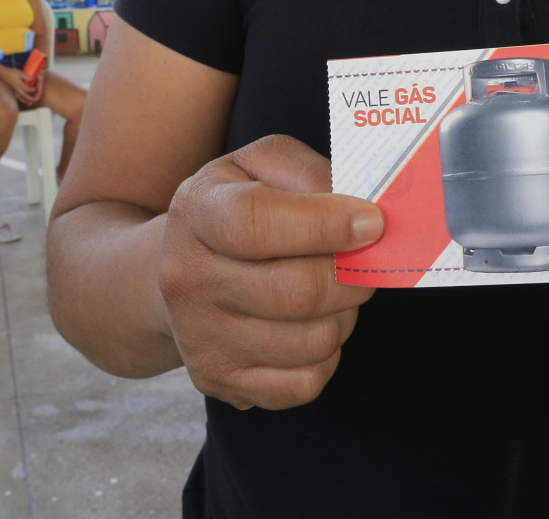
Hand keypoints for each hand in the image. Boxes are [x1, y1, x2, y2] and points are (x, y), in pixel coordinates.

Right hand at [0, 64, 32, 100]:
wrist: (3, 73)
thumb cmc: (11, 72)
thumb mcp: (20, 73)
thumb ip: (26, 77)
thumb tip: (32, 79)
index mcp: (19, 84)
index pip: (27, 89)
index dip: (32, 89)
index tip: (35, 89)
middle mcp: (17, 88)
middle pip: (24, 95)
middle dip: (29, 98)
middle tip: (34, 100)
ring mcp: (14, 89)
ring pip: (20, 96)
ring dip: (24, 100)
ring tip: (28, 103)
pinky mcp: (12, 89)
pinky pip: (17, 95)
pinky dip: (20, 98)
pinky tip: (22, 99)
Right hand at [159, 135, 381, 410]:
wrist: (177, 270)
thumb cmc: (238, 207)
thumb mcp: (262, 165)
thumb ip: (310, 174)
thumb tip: (359, 212)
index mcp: (196, 210)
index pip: (255, 223)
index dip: (325, 224)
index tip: (371, 223)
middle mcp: (186, 278)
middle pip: (296, 293)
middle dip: (352, 277)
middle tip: (365, 261)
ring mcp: (199, 337)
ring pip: (311, 341)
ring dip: (345, 316)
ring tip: (336, 292)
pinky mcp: (219, 380)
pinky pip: (304, 383)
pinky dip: (327, 356)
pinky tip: (313, 327)